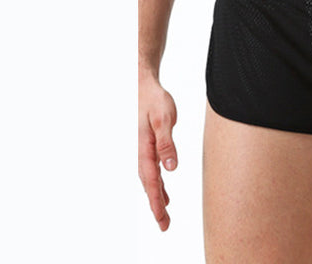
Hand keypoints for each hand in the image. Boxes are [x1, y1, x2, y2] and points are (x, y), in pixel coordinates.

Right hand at [138, 76, 177, 229]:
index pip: (151, 181)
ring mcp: (143, 150)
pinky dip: (156, 184)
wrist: (142, 85)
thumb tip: (171, 168)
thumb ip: (166, 143)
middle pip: (148, 185)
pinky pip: (151, 170)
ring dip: (156, 197)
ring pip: (149, 179)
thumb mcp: (164, 118)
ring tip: (164, 215)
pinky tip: (163, 192)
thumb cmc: (153, 99)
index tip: (162, 219)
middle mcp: (141, 152)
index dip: (156, 202)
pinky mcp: (148, 145)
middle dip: (156, 206)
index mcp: (143, 148)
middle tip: (164, 226)